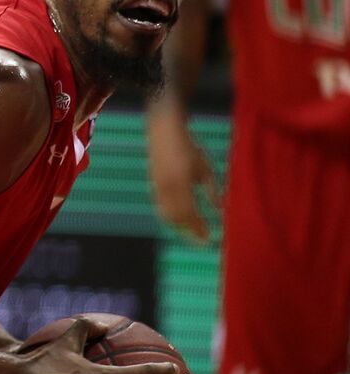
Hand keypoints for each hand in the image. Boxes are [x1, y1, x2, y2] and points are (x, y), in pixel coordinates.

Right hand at [147, 114, 219, 242]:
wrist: (164, 133)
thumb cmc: (188, 148)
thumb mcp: (205, 168)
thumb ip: (212, 190)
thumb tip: (220, 209)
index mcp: (182, 182)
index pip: (190, 213)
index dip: (199, 228)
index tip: (210, 238)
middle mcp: (167, 188)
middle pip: (177, 219)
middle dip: (190, 232)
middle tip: (204, 240)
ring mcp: (157, 188)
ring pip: (167, 216)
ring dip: (180, 227)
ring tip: (193, 232)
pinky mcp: (153, 186)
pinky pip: (161, 208)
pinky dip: (171, 218)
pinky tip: (181, 221)